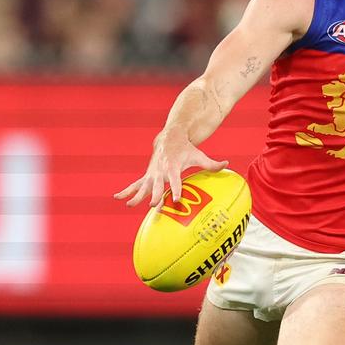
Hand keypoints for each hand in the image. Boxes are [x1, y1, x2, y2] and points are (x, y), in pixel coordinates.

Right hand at [113, 130, 228, 208]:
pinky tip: (117, 197)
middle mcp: (161, 171)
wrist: (169, 138)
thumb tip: (227, 164)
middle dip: (156, 195)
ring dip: (137, 195)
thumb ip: (212, 163)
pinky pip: (135, 184)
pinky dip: (126, 190)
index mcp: (174, 167)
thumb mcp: (199, 155)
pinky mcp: (147, 175)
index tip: (177, 200)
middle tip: (154, 206)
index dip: (177, 189)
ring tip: (130, 205)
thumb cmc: (186, 149)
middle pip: (158, 185)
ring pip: (143, 186)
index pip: (176, 180)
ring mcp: (152, 173)